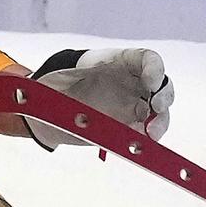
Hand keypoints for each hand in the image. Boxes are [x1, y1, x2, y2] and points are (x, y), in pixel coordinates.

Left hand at [27, 47, 173, 150]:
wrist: (54, 108)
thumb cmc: (60, 84)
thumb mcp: (58, 79)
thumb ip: (60, 83)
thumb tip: (41, 88)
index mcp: (120, 64)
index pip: (147, 60)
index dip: (154, 69)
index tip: (150, 82)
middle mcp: (133, 85)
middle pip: (162, 87)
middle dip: (163, 96)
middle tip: (155, 107)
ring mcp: (134, 107)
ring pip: (159, 114)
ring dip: (160, 123)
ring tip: (150, 134)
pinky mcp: (129, 128)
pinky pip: (145, 135)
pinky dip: (146, 141)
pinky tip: (140, 145)